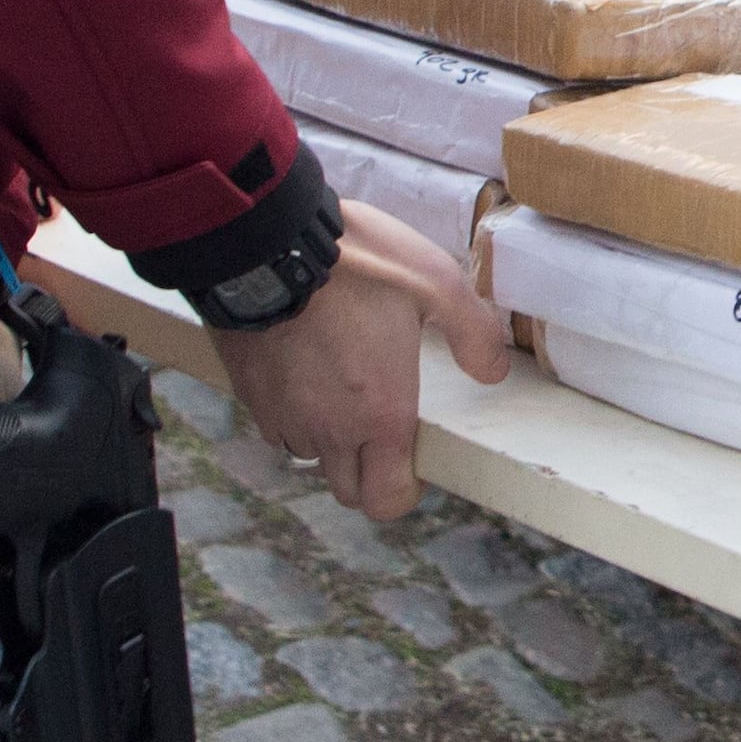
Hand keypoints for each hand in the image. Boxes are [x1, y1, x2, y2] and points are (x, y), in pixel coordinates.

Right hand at [208, 200, 507, 518]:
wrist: (266, 241)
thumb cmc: (355, 263)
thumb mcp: (436, 282)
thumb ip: (473, 332)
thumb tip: (493, 370)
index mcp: (379, 413)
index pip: (385, 499)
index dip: (403, 490)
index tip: (413, 458)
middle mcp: (327, 427)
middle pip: (346, 489)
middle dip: (367, 473)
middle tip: (381, 428)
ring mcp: (282, 414)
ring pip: (309, 455)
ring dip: (328, 438)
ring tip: (343, 390)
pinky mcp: (247, 393)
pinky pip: (275, 424)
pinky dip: (293, 413)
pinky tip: (305, 371)